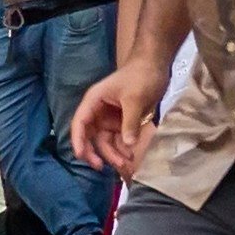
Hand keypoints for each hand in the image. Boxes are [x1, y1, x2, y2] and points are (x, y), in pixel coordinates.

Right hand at [70, 57, 163, 173]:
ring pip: (105, 141)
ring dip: (113, 153)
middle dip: (96, 152)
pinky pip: (118, 139)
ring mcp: (110, 118)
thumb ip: (130, 122)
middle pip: (91, 136)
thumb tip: (128, 145)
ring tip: (125, 163)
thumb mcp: (135, 99)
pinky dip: (122, 148)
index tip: (81, 155)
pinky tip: (129, 156)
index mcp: (94, 101)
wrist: (156, 67)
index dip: (78, 140)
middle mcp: (98, 111)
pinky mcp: (122, 122)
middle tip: (102, 167)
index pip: (80, 123)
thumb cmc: (141, 76)